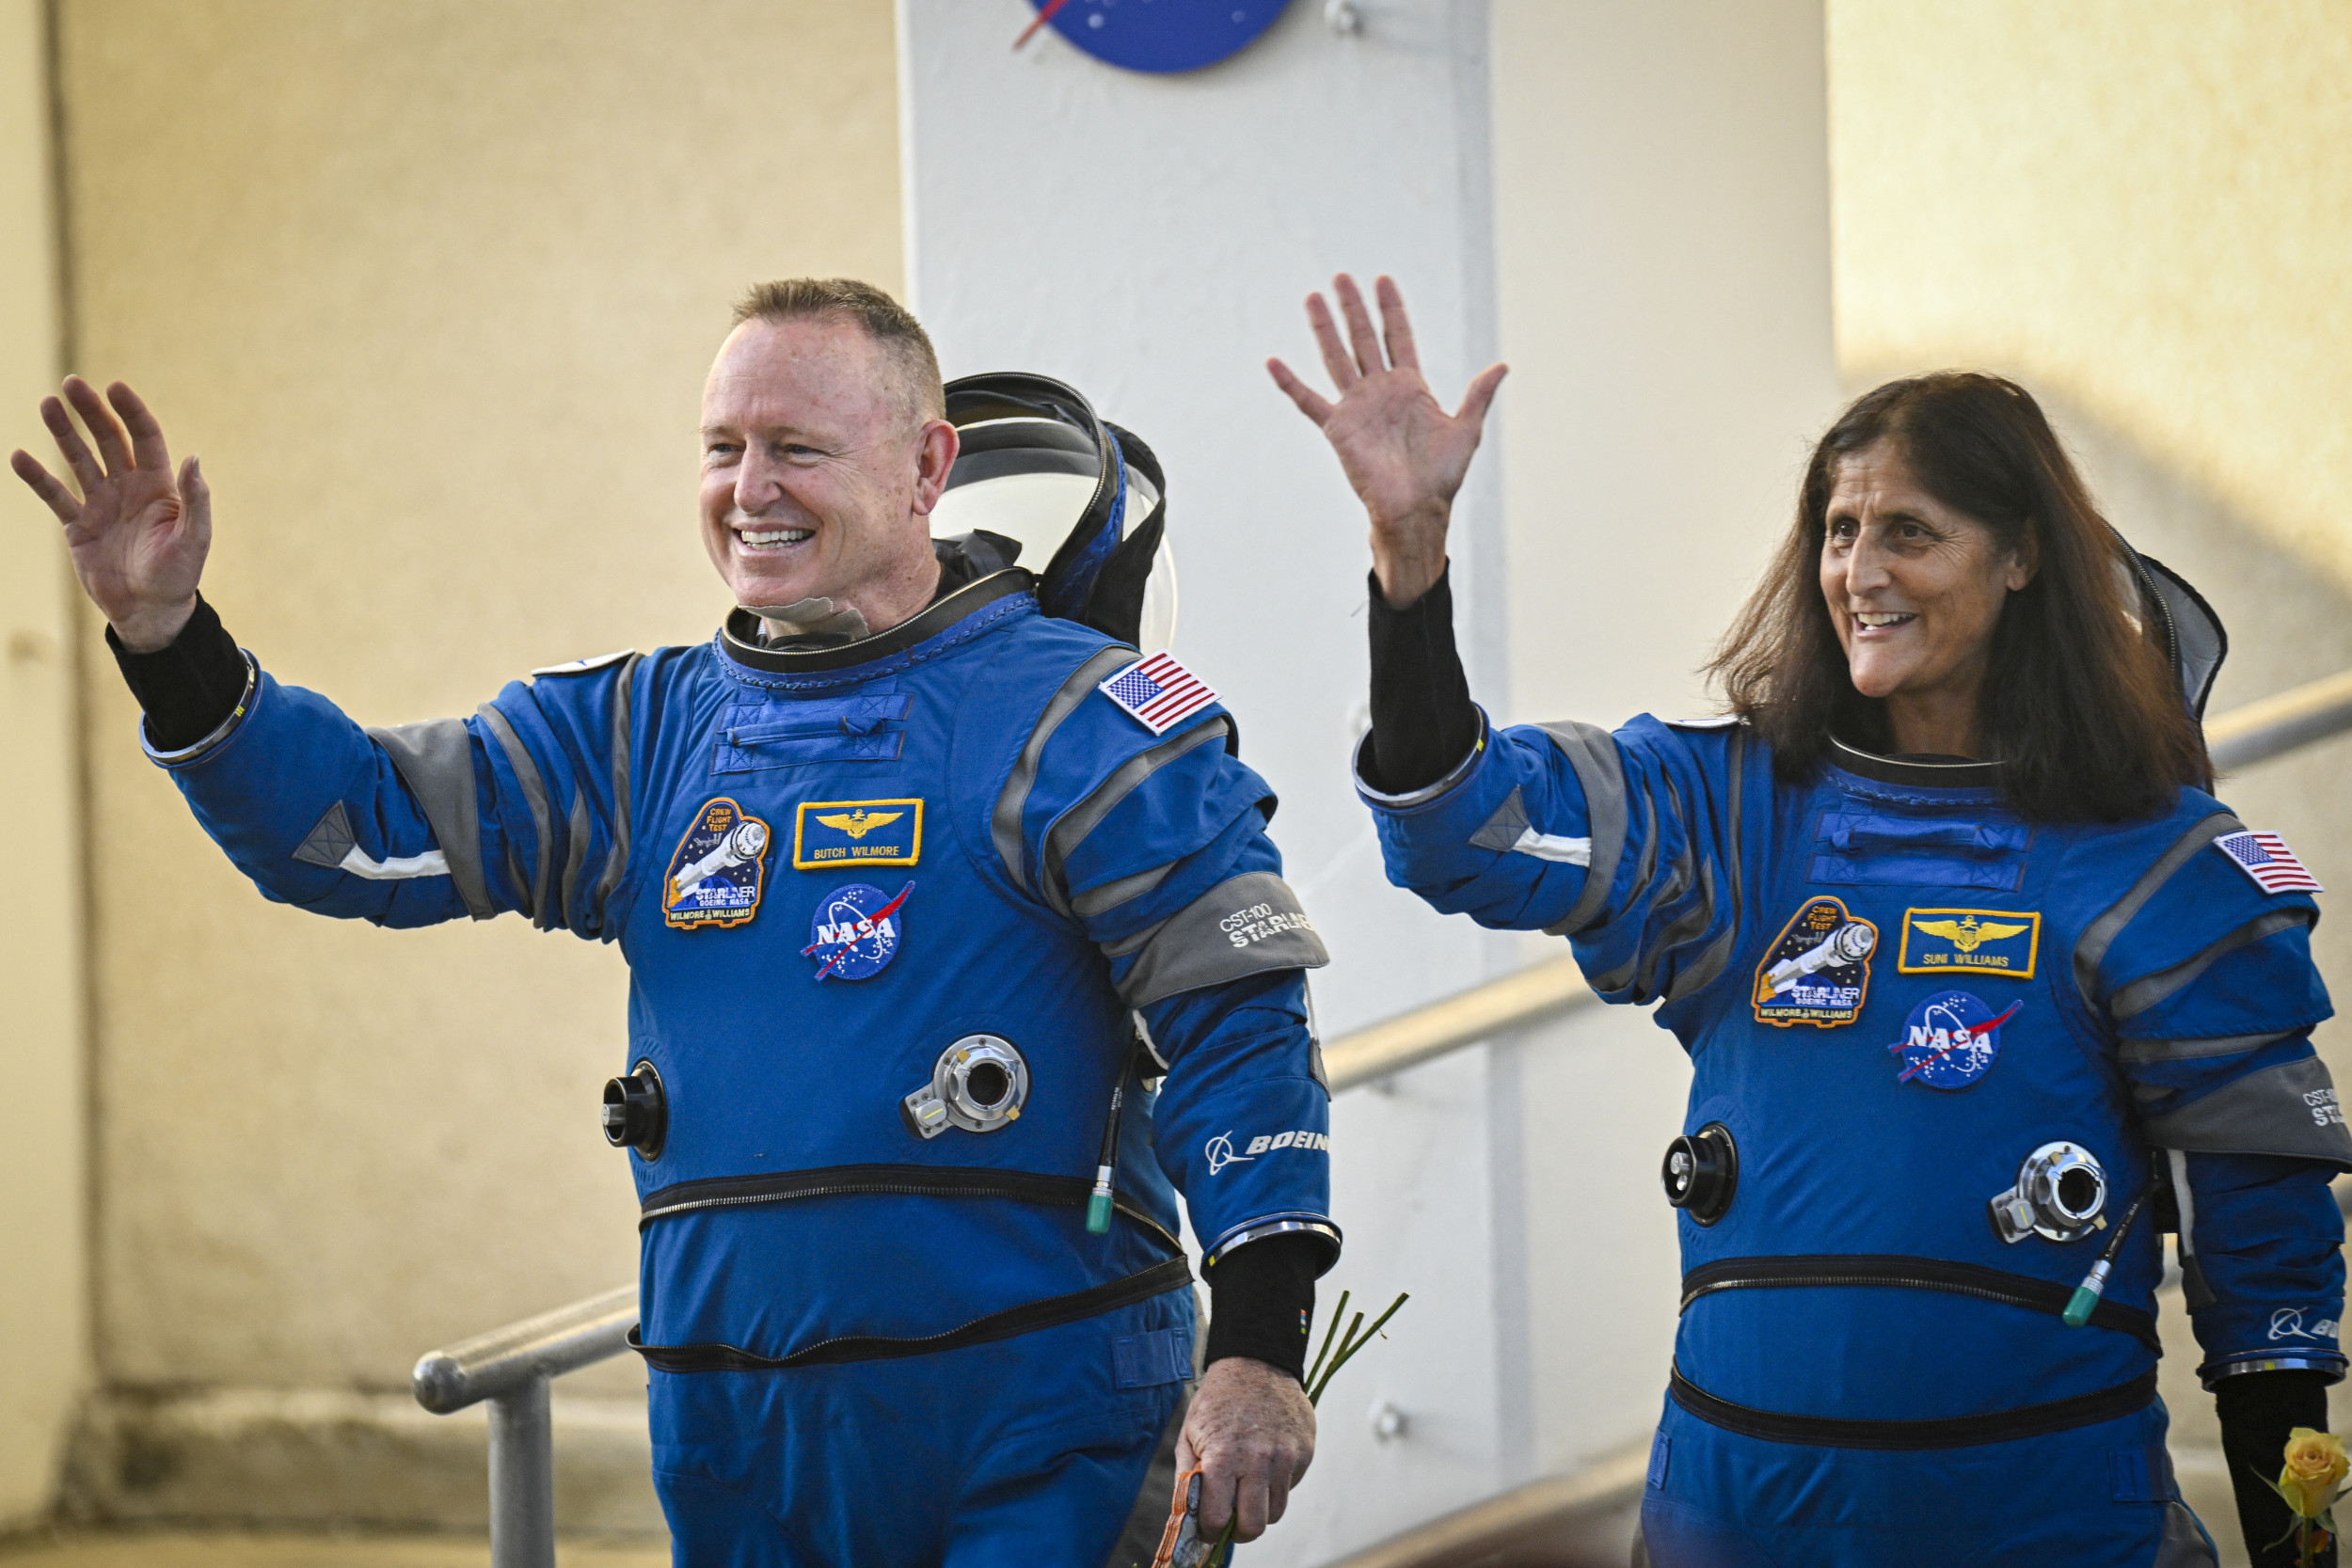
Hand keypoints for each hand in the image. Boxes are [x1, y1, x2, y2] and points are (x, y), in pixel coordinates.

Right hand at [12, 377, 209, 651]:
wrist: (149, 612)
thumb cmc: (178, 576)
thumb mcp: (194, 539)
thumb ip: (196, 499)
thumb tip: (194, 458)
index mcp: (159, 486)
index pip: (145, 438)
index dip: (131, 412)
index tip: (114, 387)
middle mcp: (129, 488)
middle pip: (108, 440)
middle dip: (91, 412)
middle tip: (71, 384)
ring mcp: (101, 504)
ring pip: (79, 459)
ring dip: (63, 432)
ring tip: (47, 404)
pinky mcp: (78, 524)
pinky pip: (54, 495)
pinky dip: (37, 477)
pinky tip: (19, 456)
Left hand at [1175, 1355, 1315, 1543]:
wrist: (1256, 1362)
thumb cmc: (1217, 1401)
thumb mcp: (1190, 1433)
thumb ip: (1188, 1478)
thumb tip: (1189, 1517)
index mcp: (1224, 1457)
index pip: (1218, 1519)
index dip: (1210, 1531)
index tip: (1209, 1529)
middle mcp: (1258, 1460)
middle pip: (1254, 1526)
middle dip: (1239, 1532)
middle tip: (1232, 1523)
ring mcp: (1286, 1457)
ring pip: (1277, 1511)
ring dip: (1260, 1508)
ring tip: (1248, 1488)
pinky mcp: (1305, 1452)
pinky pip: (1291, 1486)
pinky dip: (1277, 1484)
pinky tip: (1266, 1461)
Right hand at [1267, 273, 1505, 607]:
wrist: (1417, 510)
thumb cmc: (1442, 477)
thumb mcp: (1466, 430)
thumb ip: (1479, 395)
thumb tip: (1503, 365)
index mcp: (1410, 387)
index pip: (1398, 336)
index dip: (1391, 309)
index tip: (1382, 280)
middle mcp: (1381, 391)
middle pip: (1363, 338)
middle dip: (1353, 307)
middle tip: (1341, 277)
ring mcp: (1357, 407)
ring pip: (1336, 358)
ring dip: (1324, 328)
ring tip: (1312, 298)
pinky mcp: (1338, 428)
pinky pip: (1309, 402)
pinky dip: (1290, 383)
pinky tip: (1273, 362)